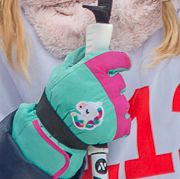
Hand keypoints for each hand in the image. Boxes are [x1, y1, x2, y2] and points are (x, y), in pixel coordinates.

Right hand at [11, 47, 130, 178]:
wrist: (55, 129)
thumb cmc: (57, 99)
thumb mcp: (61, 72)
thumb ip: (76, 58)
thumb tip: (87, 49)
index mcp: (95, 69)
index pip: (119, 59)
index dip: (119, 62)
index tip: (117, 65)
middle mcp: (108, 85)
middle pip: (119, 81)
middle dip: (109, 85)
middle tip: (94, 93)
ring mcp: (114, 106)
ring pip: (121, 101)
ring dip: (111, 104)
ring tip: (95, 110)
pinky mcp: (117, 124)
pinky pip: (124, 119)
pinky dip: (116, 121)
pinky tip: (102, 121)